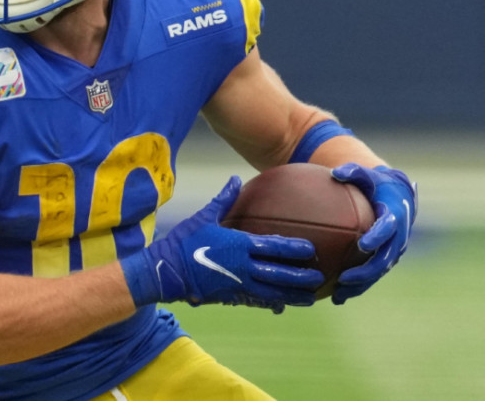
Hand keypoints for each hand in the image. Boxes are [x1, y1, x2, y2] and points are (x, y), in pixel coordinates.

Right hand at [121, 176, 323, 311]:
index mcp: (238, 245)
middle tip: (319, 277)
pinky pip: (257, 301)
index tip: (311, 249)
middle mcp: (242, 267)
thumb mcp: (203, 217)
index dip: (294, 249)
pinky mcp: (230, 296)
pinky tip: (284, 305)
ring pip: (272, 293)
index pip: (273, 247)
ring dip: (293, 295)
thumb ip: (223, 199)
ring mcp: (237, 284)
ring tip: (311, 298)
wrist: (165, 271)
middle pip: (278, 274)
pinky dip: (273, 303)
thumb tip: (235, 178)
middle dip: (301, 277)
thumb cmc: (183, 241)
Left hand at [330, 163, 417, 304]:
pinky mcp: (386, 259)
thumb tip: (335, 173)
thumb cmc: (377, 184)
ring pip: (378, 272)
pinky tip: (337, 297)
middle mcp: (398, 237)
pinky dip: (358, 287)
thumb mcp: (367, 174)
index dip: (377, 237)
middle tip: (344, 278)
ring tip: (338, 295)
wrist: (398, 196)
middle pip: (384, 258)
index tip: (362, 245)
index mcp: (395, 215)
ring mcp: (394, 251)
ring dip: (360, 285)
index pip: (388, 228)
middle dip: (366, 271)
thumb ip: (353, 172)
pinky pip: (373, 276)